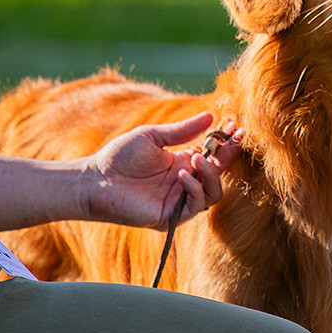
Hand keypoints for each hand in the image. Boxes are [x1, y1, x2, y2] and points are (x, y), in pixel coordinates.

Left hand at [82, 113, 243, 229]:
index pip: (213, 155)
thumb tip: (210, 116)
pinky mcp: (169, 216)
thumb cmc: (119, 156)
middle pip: (218, 173)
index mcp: (182, 163)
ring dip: (211, 173)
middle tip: (232, 138)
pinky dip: (194, 189)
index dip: (227, 143)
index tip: (236, 127)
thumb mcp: (153, 136)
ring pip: (213, 192)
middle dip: (228, 155)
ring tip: (197, 157)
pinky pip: (195, 206)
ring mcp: (178, 200)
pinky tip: (183, 174)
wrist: (95, 179)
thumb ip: (182, 130)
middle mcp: (184, 182)